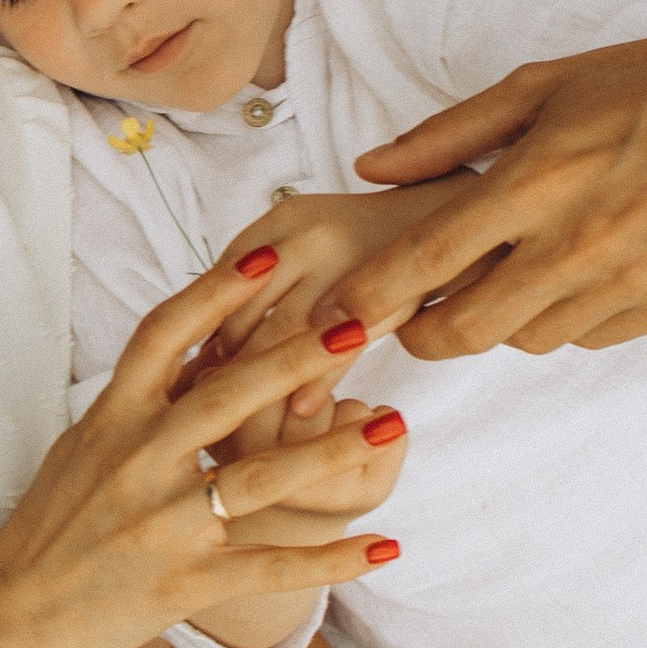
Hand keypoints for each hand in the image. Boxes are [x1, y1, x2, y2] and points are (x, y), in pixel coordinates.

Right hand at [0, 253, 406, 647]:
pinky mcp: (187, 582)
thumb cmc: (53, 521)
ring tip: (390, 423)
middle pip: (226, 396)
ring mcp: (164, 524)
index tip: (269, 256)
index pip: (164, 334)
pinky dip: (331, 559)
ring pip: (260, 480)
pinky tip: (384, 548)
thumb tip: (196, 346)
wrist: (16, 612)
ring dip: (330, 451)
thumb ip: (141, 399)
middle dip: (295, 359)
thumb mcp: (86, 444)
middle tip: (357, 324)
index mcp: (112, 417)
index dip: (215, 291)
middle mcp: (138, 462)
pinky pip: (271, 568)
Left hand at [186, 189, 494, 428]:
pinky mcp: (388, 292)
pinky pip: (336, 351)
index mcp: (282, 218)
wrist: (458, 215)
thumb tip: (204, 349)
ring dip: (263, 390)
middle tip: (209, 421)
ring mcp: (348, 261)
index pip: (218, 285)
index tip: (187, 384)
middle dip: (223, 376)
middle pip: (241, 318)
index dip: (199, 338)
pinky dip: (314, 388)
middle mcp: (307, 235)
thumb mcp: (312, 239)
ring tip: (249, 432)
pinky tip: (304, 418)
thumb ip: (265, 280)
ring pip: (282, 339)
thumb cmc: (373, 242)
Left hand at [336, 5, 646, 359]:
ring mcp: (627, 285)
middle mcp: (578, 245)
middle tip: (412, 314)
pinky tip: (570, 273)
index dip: (370, 297)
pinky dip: (561, 317)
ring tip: (506, 273)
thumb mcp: (542, 86)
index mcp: (536, 182)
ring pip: (525, 341)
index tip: (337, 314)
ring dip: (497, 320)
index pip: (427, 260)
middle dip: (423, 332)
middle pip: (466, 330)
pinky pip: (585, 337)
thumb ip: (449, 135)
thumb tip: (370, 167)